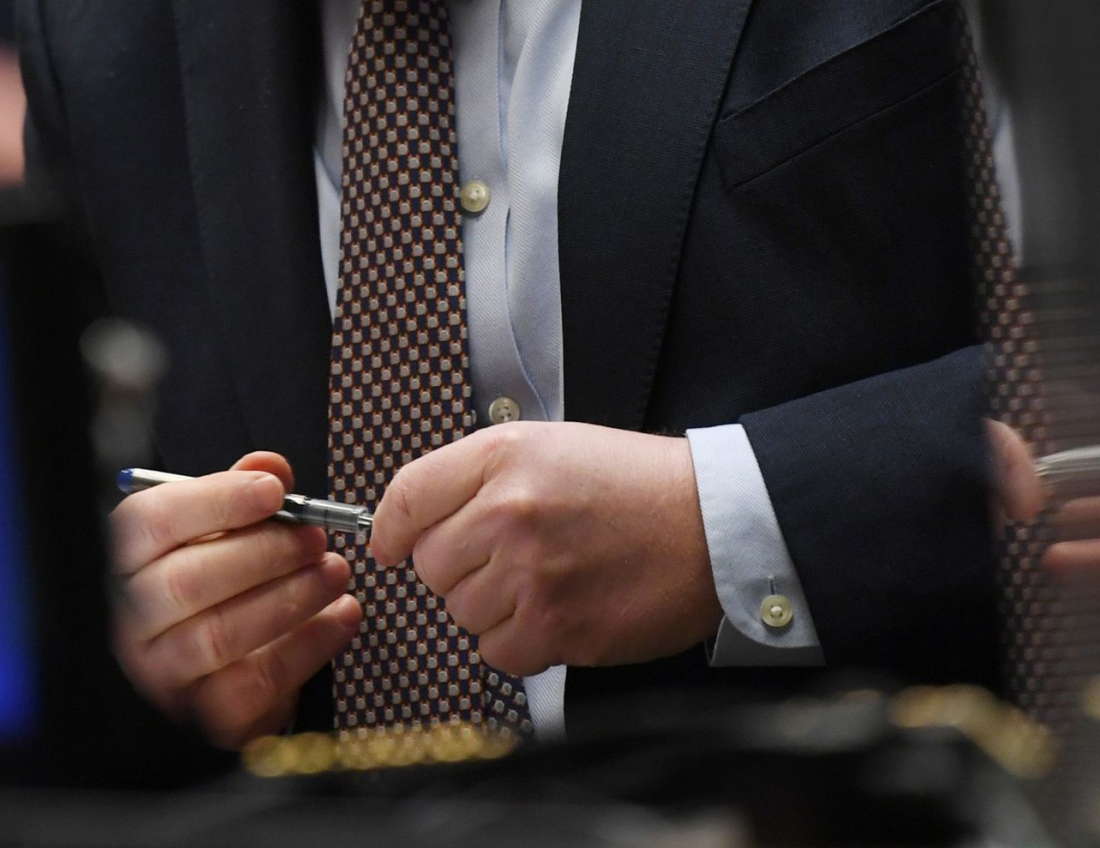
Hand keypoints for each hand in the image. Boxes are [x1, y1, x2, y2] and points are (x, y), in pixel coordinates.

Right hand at [108, 451, 360, 746]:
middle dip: (265, 553)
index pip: (151, 523)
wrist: (214, 675)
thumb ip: (234, 497)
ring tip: (335, 572)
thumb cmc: (211, 589)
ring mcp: (159, 675)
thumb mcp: (212, 535)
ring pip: (222, 633)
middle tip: (315, 538)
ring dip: (292, 597)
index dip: (216, 501)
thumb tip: (269, 467)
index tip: (273, 490)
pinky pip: (258, 680)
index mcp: (121, 563)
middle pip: (187, 580)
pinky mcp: (201, 718)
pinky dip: (309, 644)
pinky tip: (340, 618)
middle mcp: (127, 621)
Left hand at [369, 422, 722, 673]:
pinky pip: (497, 652)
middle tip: (506, 558)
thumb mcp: (547, 447)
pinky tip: (553, 612)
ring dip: (491, 607)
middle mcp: (509, 513)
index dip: (389, 527)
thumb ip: (476, 477)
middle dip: (459, 568)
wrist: (710, 522)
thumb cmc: (633, 484)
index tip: (391, 543)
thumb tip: (408, 523)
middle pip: (429, 564)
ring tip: (541, 581)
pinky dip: (518, 643)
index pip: (406, 496)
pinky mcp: (558, 627)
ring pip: (461, 612)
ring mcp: (532, 574)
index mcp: (503, 457)